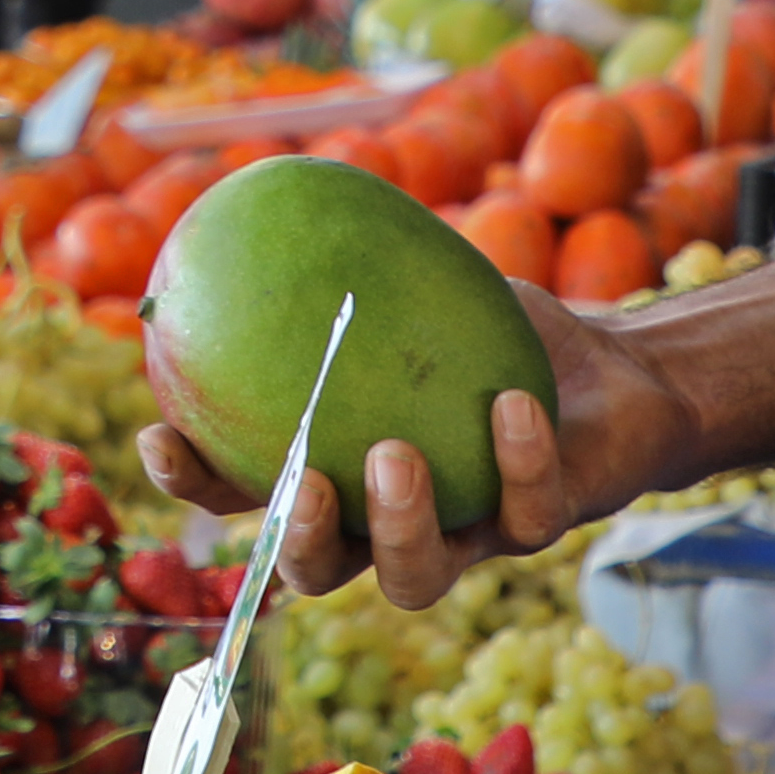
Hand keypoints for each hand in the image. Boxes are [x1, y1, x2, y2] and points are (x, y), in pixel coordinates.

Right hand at [136, 282, 703, 608]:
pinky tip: (511, 405)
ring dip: (399, 527)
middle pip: (319, 572)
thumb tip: (259, 194)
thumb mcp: (414, 280)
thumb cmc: (491, 329)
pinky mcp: (540, 527)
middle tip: (303, 479)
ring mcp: (466, 537)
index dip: (194, 482)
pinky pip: (526, 514)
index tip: (161, 435)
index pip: (244, 494)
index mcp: (338, 473)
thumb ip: (344, 260)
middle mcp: (389, 522)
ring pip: (416, 578)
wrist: (613, 366)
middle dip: (299, 541)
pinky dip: (517, 460)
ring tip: (395, 457)